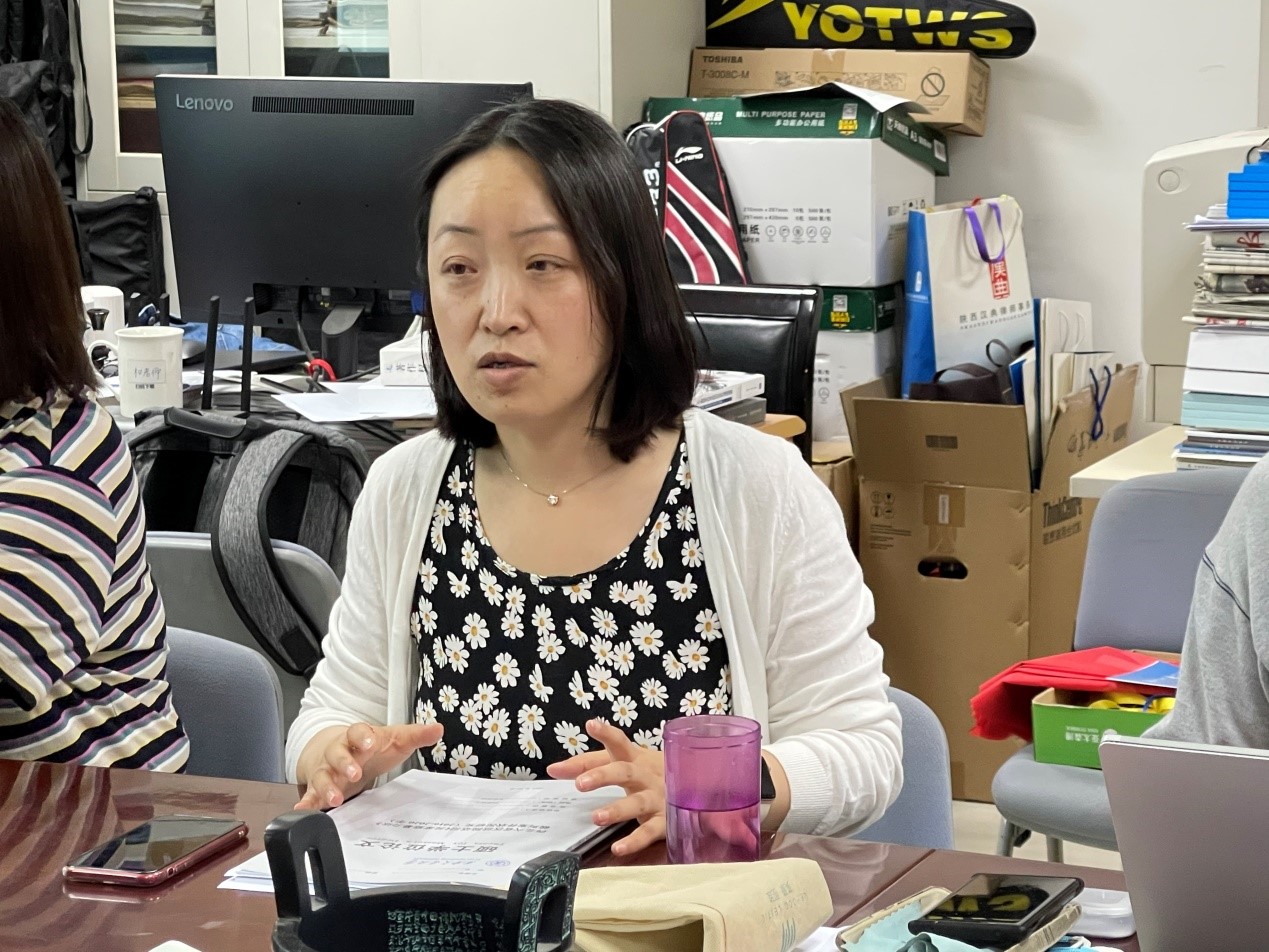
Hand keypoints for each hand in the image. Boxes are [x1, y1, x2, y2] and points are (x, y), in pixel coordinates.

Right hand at [295, 722, 441, 809]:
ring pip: (323, 776)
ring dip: (327, 787)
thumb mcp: (393, 738)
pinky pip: (310, 794)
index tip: (369, 742)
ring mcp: (327, 770)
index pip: (357, 732)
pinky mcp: (318, 787)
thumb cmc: (368, 744)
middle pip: (338, 754)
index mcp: (358, 737)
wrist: (337, 747)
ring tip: (335, 799)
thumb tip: (438, 729)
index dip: (362, 736)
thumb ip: (415, 735)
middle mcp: (339, 752)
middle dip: (345, 763)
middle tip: (354, 773)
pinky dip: (307, 802)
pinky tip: (303, 809)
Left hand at [546, 718, 664, 855]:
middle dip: (603, 776)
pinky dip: (635, 840)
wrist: (695, 792)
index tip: (591, 725)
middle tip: (580, 784)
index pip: (619, 743)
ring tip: (596, 817)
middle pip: (626, 771)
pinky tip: (618, 847)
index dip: (606, 734)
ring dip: (617, 809)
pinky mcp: (666, 821)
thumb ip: (588, 765)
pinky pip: (650, 831)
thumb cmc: (648, 776)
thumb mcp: (623, 765)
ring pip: (638, 802)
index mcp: (636, 758)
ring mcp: (658, 798)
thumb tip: (553, 769)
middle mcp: (647, 776)